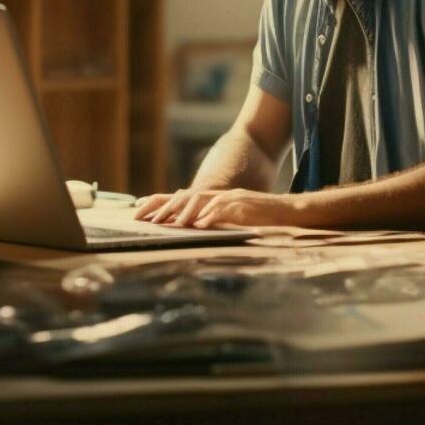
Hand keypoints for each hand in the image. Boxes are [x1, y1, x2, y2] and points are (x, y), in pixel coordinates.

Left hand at [133, 188, 300, 228]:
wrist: (286, 211)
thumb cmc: (259, 218)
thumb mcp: (229, 220)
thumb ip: (211, 221)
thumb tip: (191, 230)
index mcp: (211, 199)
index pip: (180, 198)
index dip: (158, 203)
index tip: (138, 212)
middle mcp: (217, 195)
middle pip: (185, 198)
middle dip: (165, 208)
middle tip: (147, 220)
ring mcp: (230, 198)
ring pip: (202, 201)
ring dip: (185, 212)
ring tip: (172, 224)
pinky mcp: (243, 204)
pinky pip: (224, 208)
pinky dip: (212, 216)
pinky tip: (201, 225)